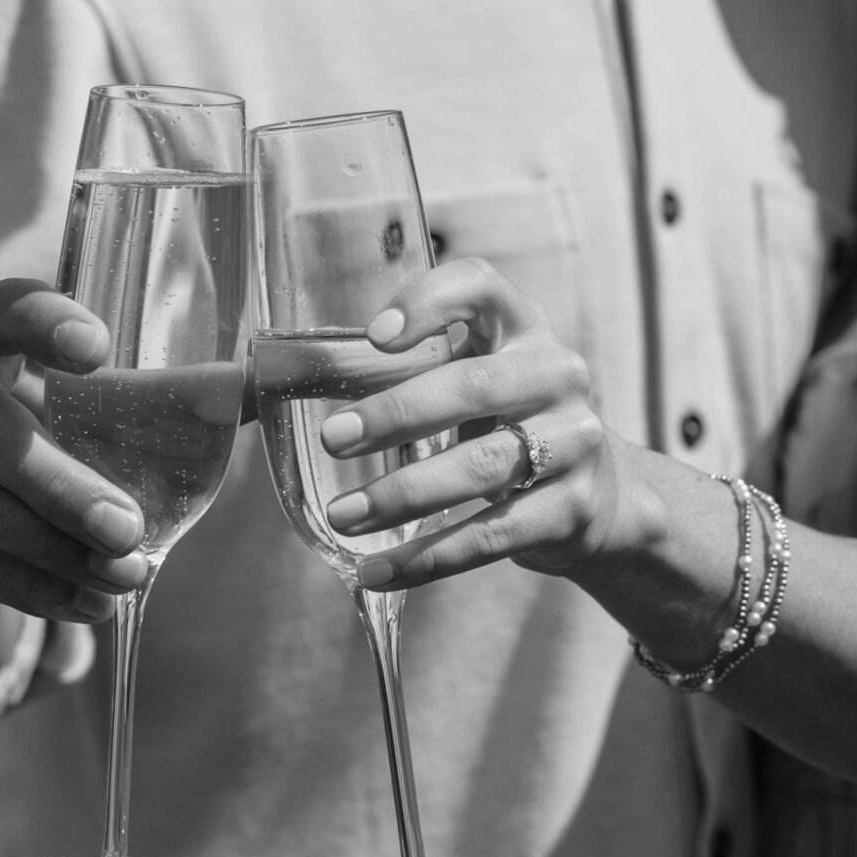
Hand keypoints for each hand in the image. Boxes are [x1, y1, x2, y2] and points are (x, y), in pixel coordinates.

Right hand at [0, 279, 152, 622]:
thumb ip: (171, 390)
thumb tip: (269, 383)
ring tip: (126, 573)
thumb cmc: (32, 409)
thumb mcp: (85, 390)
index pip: (0, 309)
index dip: (44, 324)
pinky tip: (89, 603)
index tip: (99, 351)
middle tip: (128, 527)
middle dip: (60, 487)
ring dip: (54, 549)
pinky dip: (33, 589)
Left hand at [314, 257, 616, 586]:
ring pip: (483, 466)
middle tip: (333, 437)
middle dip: (397, 413)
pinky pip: (493, 534)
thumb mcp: (468, 377)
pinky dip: (430, 557)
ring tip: (345, 514)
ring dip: (404, 494)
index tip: (374, 336)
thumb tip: (258, 385)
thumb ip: (392, 374)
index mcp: (519, 325)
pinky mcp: (571, 507)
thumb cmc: (505, 421)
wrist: (598, 491)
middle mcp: (555, 372)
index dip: (429, 303)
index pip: (481, 285)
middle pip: (475, 385)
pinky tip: (379, 570)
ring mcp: (573, 440)